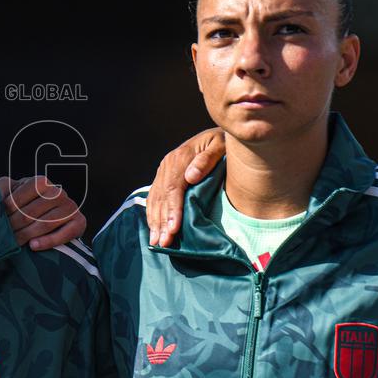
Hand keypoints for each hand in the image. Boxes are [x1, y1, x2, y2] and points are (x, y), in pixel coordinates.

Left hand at [0, 175, 85, 250]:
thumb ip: (2, 190)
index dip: (6, 211)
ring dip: (27, 235)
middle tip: (3, 237)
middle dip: (14, 226)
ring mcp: (70, 207)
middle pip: (30, 213)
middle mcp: (58, 192)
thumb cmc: (28, 206)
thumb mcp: (15, 194)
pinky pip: (64, 234)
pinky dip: (47, 241)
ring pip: (45, 223)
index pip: (19, 197)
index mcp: (41, 182)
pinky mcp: (80, 222)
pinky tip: (33, 246)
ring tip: (14, 243)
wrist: (54, 219)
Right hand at [147, 128, 224, 246]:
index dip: (173, 210)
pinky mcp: (163, 175)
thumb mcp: (221, 145)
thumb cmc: (225, 142)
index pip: (173, 188)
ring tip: (155, 241)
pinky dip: (152, 213)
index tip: (173, 229)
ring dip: (154, 221)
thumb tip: (190, 177)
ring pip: (155, 198)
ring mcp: (163, 170)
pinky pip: (154, 196)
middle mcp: (167, 164)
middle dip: (161, 222)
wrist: (219, 134)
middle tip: (163, 243)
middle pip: (161, 197)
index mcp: (180, 157)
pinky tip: (153, 227)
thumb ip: (207, 159)